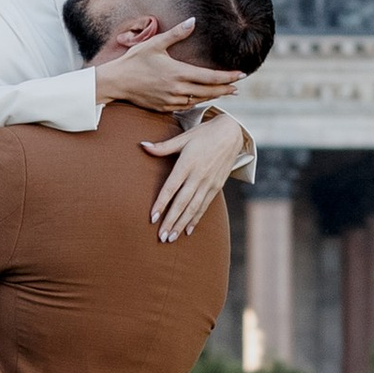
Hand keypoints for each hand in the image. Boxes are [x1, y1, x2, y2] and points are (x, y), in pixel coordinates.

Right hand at [93, 18, 245, 115]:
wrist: (116, 82)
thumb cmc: (134, 60)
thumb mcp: (155, 43)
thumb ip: (176, 34)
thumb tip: (193, 21)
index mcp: (178, 72)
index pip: (210, 77)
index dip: (228, 77)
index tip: (242, 75)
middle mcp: (177, 88)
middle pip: (209, 91)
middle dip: (225, 89)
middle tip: (238, 88)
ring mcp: (171, 100)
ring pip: (198, 100)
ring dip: (213, 97)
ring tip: (224, 93)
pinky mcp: (163, 107)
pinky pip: (185, 106)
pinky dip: (196, 102)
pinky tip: (201, 98)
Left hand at [143, 106, 253, 242]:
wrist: (231, 134)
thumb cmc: (203, 134)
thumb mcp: (183, 137)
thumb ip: (163, 146)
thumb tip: (142, 146)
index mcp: (187, 163)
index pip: (171, 187)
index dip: (161, 203)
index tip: (152, 217)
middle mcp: (198, 176)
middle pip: (182, 202)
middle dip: (171, 221)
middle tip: (161, 237)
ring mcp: (209, 183)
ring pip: (193, 208)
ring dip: (182, 224)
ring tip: (171, 238)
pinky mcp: (217, 186)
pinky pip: (204, 206)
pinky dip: (196, 219)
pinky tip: (187, 230)